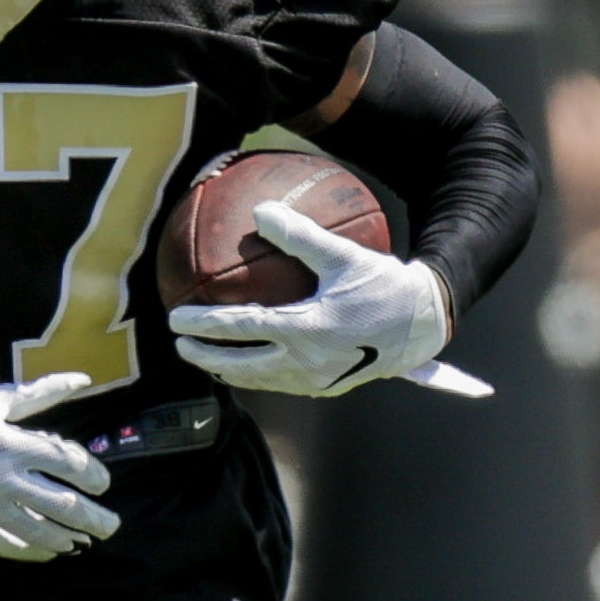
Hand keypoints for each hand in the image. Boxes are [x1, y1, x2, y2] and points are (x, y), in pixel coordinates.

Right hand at [0, 372, 117, 560]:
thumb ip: (42, 393)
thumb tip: (82, 379)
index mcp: (12, 444)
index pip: (68, 464)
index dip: (93, 474)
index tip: (102, 482)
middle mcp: (4, 479)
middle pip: (63, 505)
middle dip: (94, 518)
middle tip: (111, 524)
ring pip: (39, 531)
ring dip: (68, 538)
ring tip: (85, 541)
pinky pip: (9, 544)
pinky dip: (33, 551)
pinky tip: (49, 552)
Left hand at [171, 199, 454, 396]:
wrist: (423, 324)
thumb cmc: (383, 285)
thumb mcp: (343, 255)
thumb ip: (300, 235)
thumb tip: (261, 211)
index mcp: (307, 330)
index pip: (241, 328)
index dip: (203, 325)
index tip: (176, 318)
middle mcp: (306, 363)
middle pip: (239, 366)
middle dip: (205, 357)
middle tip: (180, 345)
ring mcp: (315, 381)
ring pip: (258, 381)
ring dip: (227, 371)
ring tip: (207, 359)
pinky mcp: (326, 388)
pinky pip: (280, 384)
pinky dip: (256, 376)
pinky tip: (247, 364)